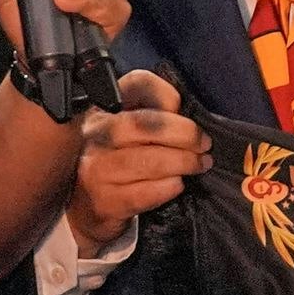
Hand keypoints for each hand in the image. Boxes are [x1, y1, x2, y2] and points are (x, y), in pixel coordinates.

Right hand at [70, 68, 208, 248]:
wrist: (89, 210)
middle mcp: (95, 135)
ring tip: (199, 164)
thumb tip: (188, 114)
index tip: (181, 106)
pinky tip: (177, 185)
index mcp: (105, 110)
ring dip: (183, 162)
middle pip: (144, 124)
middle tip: (204, 144)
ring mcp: (96, 169)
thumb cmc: (119, 164)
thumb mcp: (130, 134)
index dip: (164, 92)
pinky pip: (145, 192)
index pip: (135, 84)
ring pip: (147, 160)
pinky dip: (168, 187)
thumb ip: (155, 116)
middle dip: (184, 133)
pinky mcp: (104, 201)